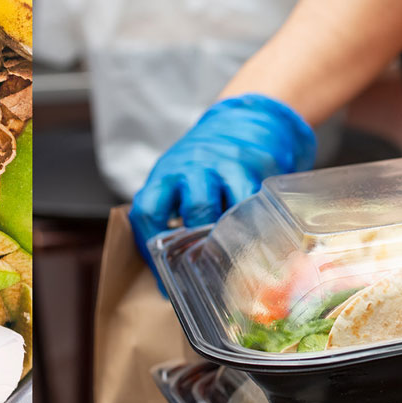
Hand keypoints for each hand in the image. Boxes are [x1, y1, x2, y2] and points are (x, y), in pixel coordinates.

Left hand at [129, 94, 315, 266]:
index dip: (153, 247)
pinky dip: (250, 227)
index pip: (147, 211)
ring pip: (224, 208)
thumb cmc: (205, 165)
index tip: (164, 276)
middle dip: (200, 245)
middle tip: (205, 271)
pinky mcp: (254, 168)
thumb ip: (169, 218)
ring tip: (229, 262)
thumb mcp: (179, 181)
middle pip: (193, 210)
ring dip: (224, 239)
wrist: (245, 120)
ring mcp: (224, 166)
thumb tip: (165, 282)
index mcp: (165, 175)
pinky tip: (252, 241)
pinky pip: (251, 204)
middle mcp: (191, 167)